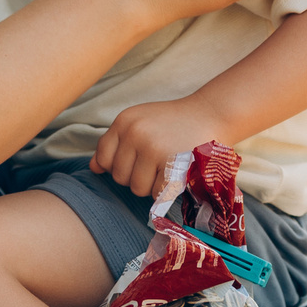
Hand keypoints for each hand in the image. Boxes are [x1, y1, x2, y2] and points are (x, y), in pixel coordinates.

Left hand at [94, 98, 226, 198]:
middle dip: (135, 176)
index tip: (135, 160)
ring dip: (151, 184)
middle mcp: (135, 133)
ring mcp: (153, 149)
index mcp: (124, 121)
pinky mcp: (171, 165)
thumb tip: (94, 168)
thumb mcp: (140, 121)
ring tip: (166, 167)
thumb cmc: (174, 122)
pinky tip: (175, 173)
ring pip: (136, 187)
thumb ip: (116, 142)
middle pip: (119, 176)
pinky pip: (156, 193)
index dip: (117, 166)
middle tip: (155, 162)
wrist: (211, 114)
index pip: (103, 158)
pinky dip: (165, 189)